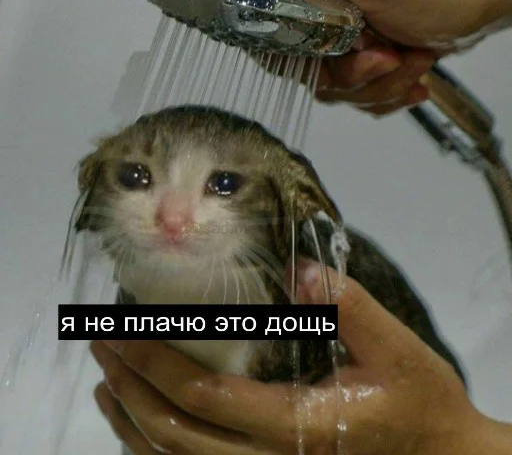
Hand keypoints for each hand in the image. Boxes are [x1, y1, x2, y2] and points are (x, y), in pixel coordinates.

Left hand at [89, 259, 505, 454]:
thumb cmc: (419, 401)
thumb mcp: (397, 348)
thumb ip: (349, 307)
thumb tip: (301, 268)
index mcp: (298, 425)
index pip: (206, 395)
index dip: (158, 362)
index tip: (125, 328)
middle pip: (177, 433)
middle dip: (132, 387)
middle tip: (103, 344)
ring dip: (132, 421)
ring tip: (105, 381)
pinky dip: (154, 448)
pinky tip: (137, 423)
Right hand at [224, 0, 511, 113]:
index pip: (268, 29)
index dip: (294, 57)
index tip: (331, 58)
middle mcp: (322, 4)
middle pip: (306, 68)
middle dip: (351, 77)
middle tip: (388, 59)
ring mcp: (345, 31)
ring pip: (336, 85)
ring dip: (377, 86)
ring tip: (413, 61)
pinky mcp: (366, 51)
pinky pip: (360, 91)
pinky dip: (386, 93)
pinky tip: (412, 76)